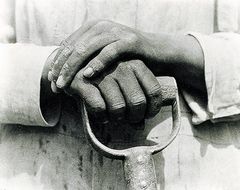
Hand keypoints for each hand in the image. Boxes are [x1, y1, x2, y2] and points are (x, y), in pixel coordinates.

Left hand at [47, 20, 173, 90]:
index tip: (52, 82)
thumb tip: (67, 74)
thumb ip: (87, 59)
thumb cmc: (128, 59)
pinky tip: (88, 75)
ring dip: (73, 68)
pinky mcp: (129, 40)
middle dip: (61, 68)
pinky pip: (109, 52)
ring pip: (87, 49)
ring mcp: (115, 32)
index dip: (57, 63)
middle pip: (74, 47)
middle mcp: (101, 27)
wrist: (158, 54)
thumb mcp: (104, 57)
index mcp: (92, 29)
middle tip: (55, 86)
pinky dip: (97, 63)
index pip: (68, 46)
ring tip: (64, 84)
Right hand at [68, 60, 161, 122]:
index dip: (152, 109)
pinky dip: (101, 116)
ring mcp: (102, 72)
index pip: (154, 90)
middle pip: (137, 102)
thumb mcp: (124, 81)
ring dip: (117, 118)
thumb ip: (136, 98)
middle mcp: (121, 65)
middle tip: (127, 118)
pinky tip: (101, 115)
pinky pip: (99, 108)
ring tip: (113, 116)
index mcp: (135, 63)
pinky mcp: (83, 81)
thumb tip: (140, 126)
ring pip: (118, 107)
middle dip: (134, 117)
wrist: (72, 64)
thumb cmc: (104, 76)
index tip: (145, 116)